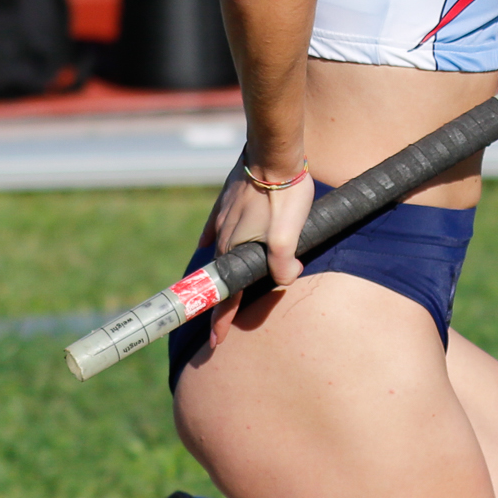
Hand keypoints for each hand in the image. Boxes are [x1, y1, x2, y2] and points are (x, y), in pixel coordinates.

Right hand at [204, 161, 313, 313]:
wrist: (273, 153)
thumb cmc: (285, 196)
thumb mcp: (290, 236)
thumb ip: (284, 265)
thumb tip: (285, 279)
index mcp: (236, 250)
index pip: (227, 296)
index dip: (222, 321)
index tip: (216, 344)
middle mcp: (224, 237)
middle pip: (221, 277)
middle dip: (220, 303)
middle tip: (219, 323)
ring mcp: (223, 217)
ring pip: (219, 252)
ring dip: (220, 272)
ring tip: (219, 286)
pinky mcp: (227, 200)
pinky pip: (215, 227)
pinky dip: (212, 240)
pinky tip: (208, 244)